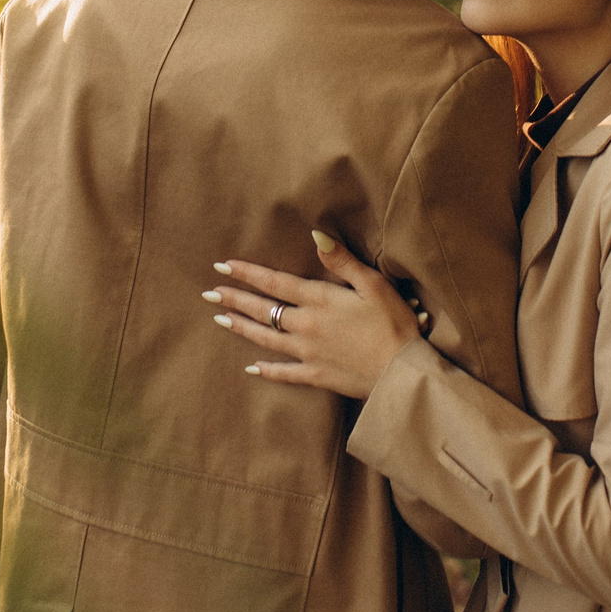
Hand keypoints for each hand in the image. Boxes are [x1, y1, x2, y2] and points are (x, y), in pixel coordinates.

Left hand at [206, 231, 427, 398]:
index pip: (275, 283)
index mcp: (319, 301)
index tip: (224, 266)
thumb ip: (342, 261)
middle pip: (263, 310)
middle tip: (209, 292)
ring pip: (266, 339)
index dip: (248, 273)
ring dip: (242, 328)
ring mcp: (308, 353)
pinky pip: (284, 373)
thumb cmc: (394, 324)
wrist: (401, 374)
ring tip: (220, 319)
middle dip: (235, 299)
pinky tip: (251, 368)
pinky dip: (266, 370)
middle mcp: (306, 326)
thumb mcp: (374, 284)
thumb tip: (315, 234)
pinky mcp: (316, 376)